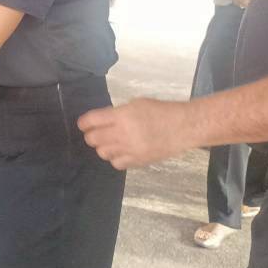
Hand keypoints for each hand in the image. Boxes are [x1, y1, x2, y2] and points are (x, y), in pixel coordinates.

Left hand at [78, 98, 193, 169]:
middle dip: (91, 135)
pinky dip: (115, 158)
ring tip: (110, 142)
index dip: (83, 122)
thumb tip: (102, 121)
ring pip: (102, 153)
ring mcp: (130, 149)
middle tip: (96, 133)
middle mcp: (123, 133)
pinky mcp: (138, 161)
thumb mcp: (136, 104)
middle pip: (93, 139)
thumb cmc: (161, 111)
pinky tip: (121, 152)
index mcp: (122, 116)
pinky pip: (117, 164)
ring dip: (102, 147)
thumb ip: (117, 113)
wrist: (184, 127)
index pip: (92, 120)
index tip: (83, 124)